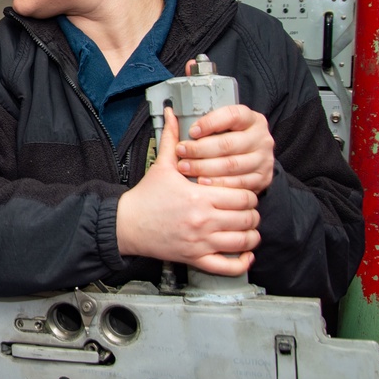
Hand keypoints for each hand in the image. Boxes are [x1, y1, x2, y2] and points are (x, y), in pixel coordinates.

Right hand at [117, 107, 260, 275]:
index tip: (241, 192)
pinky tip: (244, 253)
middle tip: (245, 209)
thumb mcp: (161, 165)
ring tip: (246, 228)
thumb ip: (171, 138)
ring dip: (250, 235)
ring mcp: (201, 242)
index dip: (248, 193)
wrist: (126, 224)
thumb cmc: (145, 197)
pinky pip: (229, 267)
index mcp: (199, 196)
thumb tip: (172, 112)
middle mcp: (204, 221)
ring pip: (244, 241)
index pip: (244, 196)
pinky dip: (242, 261)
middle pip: (249, 218)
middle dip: (252, 213)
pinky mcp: (196, 258)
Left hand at [174, 102, 274, 194]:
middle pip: (228, 143)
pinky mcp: (262, 179)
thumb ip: (194, 122)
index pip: (232, 115)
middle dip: (200, 149)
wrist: (251, 161)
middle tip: (181, 152)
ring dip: (205, 167)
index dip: (210, 122)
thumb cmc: (228, 140)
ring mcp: (263, 159)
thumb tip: (168, 112)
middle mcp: (261, 138)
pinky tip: (202, 182)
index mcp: (251, 119)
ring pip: (231, 165)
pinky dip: (217, 184)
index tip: (192, 131)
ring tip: (186, 167)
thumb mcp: (216, 128)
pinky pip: (238, 183)